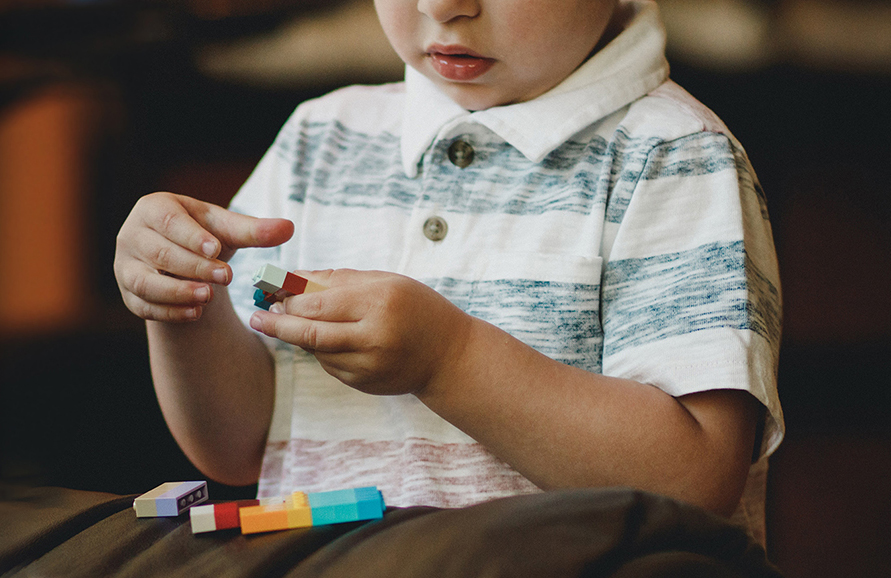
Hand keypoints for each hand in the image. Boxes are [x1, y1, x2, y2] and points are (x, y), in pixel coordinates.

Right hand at [114, 192, 293, 321]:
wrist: (182, 260)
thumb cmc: (204, 236)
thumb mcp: (227, 230)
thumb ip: (255, 230)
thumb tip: (289, 227)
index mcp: (154, 208)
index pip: (169, 222)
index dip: (191, 236)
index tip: (216, 248)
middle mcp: (132, 235)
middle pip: (159, 252)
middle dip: (193, 266)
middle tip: (224, 277)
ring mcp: (125, 266)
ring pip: (145, 281)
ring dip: (176, 291)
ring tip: (208, 297)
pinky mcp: (128, 294)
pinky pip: (143, 306)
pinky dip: (169, 312)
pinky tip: (195, 314)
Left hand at [249, 270, 472, 395]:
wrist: (449, 356)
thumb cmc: (417, 308)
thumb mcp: (385, 282)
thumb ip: (338, 279)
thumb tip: (292, 278)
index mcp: (379, 302)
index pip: (318, 302)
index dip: (288, 298)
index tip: (268, 291)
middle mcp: (373, 337)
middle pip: (309, 333)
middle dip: (278, 324)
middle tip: (258, 316)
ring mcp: (368, 366)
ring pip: (316, 351)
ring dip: (299, 336)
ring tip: (290, 322)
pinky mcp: (364, 384)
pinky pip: (330, 365)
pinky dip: (322, 351)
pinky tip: (329, 339)